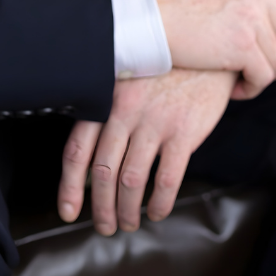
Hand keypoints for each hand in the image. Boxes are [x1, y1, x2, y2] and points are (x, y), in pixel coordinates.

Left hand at [57, 68, 235, 235]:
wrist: (206, 49)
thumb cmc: (164, 70)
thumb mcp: (128, 81)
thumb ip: (108, 114)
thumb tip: (91, 162)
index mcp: (106, 99)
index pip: (77, 150)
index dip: (69, 187)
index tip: (68, 211)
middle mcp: (125, 111)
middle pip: (102, 172)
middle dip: (100, 208)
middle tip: (104, 226)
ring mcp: (154, 122)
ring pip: (130, 182)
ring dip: (127, 211)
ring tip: (128, 223)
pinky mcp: (183, 132)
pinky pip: (165, 180)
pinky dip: (158, 204)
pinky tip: (157, 212)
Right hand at [150, 0, 275, 98]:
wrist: (143, 15)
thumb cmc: (166, 6)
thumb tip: (260, 23)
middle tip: (268, 75)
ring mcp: (252, 16)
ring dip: (263, 76)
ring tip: (242, 82)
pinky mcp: (244, 44)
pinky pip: (263, 76)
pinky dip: (252, 88)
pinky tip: (235, 90)